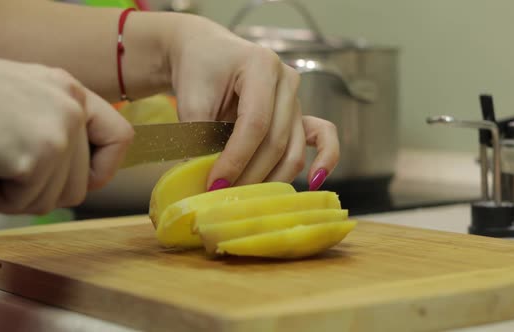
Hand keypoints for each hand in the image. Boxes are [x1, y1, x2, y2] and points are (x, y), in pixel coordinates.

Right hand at [0, 49, 133, 213]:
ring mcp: (59, 133)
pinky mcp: (37, 158)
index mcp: (72, 92)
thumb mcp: (25, 99)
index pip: (119, 138)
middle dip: (37, 192)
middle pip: (80, 185)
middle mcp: (72, 109)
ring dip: (10, 198)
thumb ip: (56, 129)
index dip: (103, 169)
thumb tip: (75, 179)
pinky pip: (22, 204)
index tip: (76, 179)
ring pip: (52, 201)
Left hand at [165, 14, 339, 189]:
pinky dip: (324, 160)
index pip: (255, 123)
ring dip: (270, 179)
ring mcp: (296, 99)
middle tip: (225, 196)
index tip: (215, 183)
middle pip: (276, 141)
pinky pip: (321, 137)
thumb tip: (211, 180)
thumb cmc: (197, 72)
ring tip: (243, 197)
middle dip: (250, 175)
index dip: (236, 158)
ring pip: (293, 150)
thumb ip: (199, 135)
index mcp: (261, 66)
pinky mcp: (299, 115)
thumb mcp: (190, 99)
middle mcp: (287, 82)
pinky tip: (313, 181)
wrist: (206, 54)